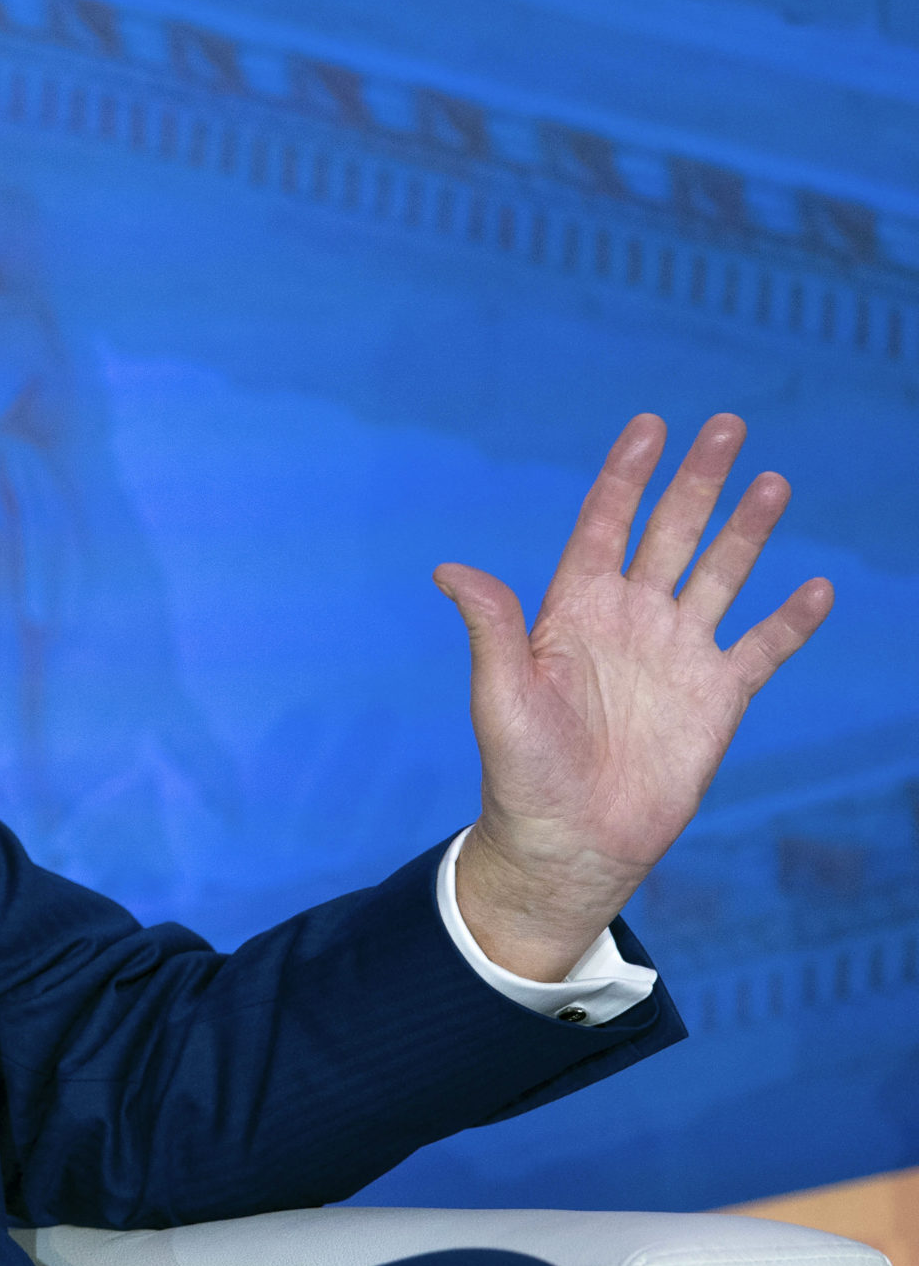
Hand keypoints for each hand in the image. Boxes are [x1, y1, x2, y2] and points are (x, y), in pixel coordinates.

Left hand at [436, 413, 832, 980]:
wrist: (570, 842)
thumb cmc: (523, 772)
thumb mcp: (501, 696)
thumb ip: (492, 628)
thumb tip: (448, 570)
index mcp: (575, 611)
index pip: (605, 525)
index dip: (626, 476)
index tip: (649, 426)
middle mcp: (630, 621)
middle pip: (670, 533)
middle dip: (698, 480)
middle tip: (727, 424)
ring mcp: (677, 655)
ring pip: (720, 574)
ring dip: (748, 530)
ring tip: (773, 481)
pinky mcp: (718, 698)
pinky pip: (763, 647)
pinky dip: (791, 619)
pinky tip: (817, 587)